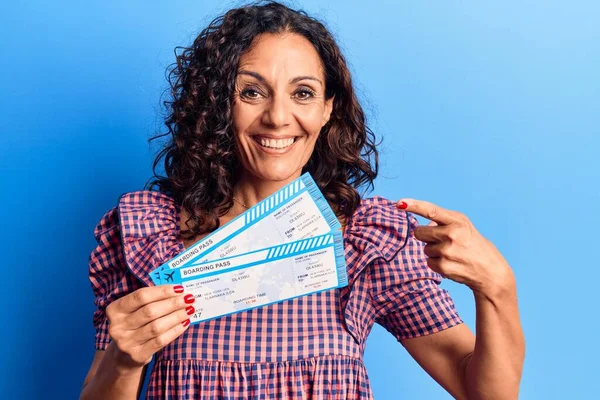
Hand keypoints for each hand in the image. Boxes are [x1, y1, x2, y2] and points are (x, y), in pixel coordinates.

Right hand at [105, 285, 195, 369]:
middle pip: (150, 311)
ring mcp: (125, 342)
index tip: (180, 288)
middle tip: (189, 299)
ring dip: (177, 316)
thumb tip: (178, 291)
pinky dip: (175, 330)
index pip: (141, 296)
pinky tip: (185, 323)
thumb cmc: (134, 325)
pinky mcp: (136, 355)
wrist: (123, 356)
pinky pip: (160, 341)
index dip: (162, 291)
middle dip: (173, 303)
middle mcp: (117, 326)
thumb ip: (150, 300)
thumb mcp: (134, 311)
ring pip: (157, 326)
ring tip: (190, 310)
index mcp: (114, 309)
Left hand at [397, 198, 515, 300]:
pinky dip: (436, 263)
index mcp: (457, 220)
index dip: (414, 206)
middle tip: (444, 241)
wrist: (490, 270)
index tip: (400, 203)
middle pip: (419, 232)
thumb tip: (423, 227)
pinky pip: (428, 262)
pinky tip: (451, 263)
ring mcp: (447, 251)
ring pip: (424, 248)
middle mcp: (452, 234)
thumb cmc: (473, 244)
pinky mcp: (444, 266)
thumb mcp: (463, 226)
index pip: (431, 210)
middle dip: (426, 236)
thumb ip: (442, 222)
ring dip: (434, 251)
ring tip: (453, 254)